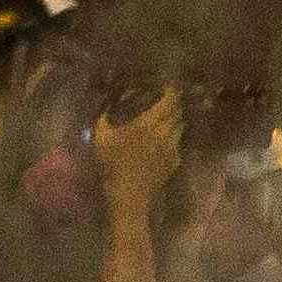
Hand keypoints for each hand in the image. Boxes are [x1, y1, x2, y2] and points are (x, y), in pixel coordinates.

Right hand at [96, 85, 183, 212]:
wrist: (129, 194)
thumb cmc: (112, 166)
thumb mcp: (101, 141)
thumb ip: (103, 122)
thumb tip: (104, 110)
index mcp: (148, 124)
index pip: (168, 102)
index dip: (171, 92)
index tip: (169, 87)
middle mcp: (165, 132)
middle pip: (177, 112)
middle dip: (174, 105)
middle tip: (169, 102)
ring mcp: (173, 146)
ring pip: (180, 127)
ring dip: (176, 121)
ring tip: (168, 120)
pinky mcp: (175, 160)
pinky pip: (177, 143)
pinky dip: (173, 138)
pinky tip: (165, 142)